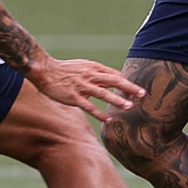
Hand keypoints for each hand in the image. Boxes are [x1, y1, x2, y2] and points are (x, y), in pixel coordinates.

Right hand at [27, 55, 145, 122]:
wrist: (45, 71)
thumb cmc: (66, 70)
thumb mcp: (85, 66)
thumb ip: (99, 73)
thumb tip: (114, 80)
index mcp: (94, 67)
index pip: (115, 74)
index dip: (128, 82)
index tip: (139, 90)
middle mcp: (90, 75)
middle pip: (113, 81)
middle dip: (129, 87)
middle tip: (142, 94)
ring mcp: (82, 86)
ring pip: (103, 94)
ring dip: (117, 100)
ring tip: (129, 106)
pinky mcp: (73, 97)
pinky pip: (89, 106)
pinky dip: (99, 113)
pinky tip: (109, 120)